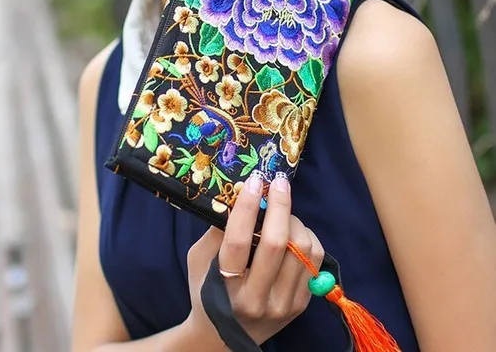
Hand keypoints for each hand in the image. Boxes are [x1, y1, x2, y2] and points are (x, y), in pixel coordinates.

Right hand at [186, 172, 324, 345]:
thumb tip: (240, 195)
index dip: (246, 207)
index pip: (238, 242)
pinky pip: (315, 259)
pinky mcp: (302, 304)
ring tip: (281, 212)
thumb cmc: (207, 289)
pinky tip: (294, 231)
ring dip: (293, 220)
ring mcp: (284, 304)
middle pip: (277, 243)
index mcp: (225, 288)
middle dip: (280, 205)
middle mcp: (257, 300)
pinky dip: (307, 236)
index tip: (253, 180)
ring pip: (302, 248)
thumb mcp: (199, 260)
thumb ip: (217, 231)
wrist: (222, 335)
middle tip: (277, 182)